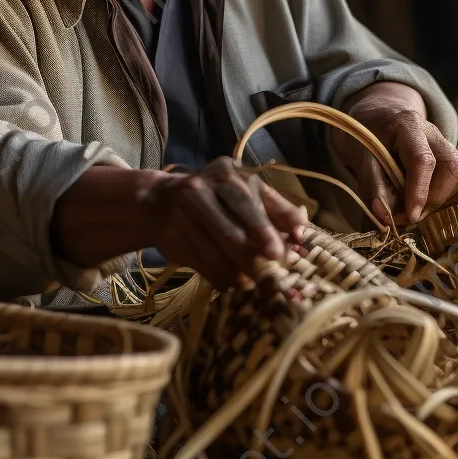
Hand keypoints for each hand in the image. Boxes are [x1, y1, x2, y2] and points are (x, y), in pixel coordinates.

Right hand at [145, 156, 307, 289]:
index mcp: (228, 174)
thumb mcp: (242, 194)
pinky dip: (220, 277)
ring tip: (255, 283)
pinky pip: (201, 262)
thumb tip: (301, 237)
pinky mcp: (171, 236)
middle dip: (258, 250)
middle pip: (235, 226)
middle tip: (275, 270)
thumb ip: (272, 211)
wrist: (157, 201)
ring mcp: (183, 212)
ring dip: (240, 271)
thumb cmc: (214, 198)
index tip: (293, 243)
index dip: (275, 222)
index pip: (255, 198)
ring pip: (218, 250)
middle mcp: (204, 188)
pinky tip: (232, 284)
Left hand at [337, 83, 457, 225]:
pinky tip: (418, 200)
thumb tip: (385, 217)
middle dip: (433, 199)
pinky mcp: (447, 154)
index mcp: (408, 126)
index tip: (410, 217)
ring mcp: (444, 142)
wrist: (378, 121)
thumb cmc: (369, 139)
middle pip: (450, 167)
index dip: (418, 192)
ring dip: (436, 199)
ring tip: (412, 210)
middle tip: (410, 216)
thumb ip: (373, 187)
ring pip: (456, 174)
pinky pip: (451, 178)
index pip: (422, 160)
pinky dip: (436, 195)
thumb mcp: (362, 159)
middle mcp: (432, 132)